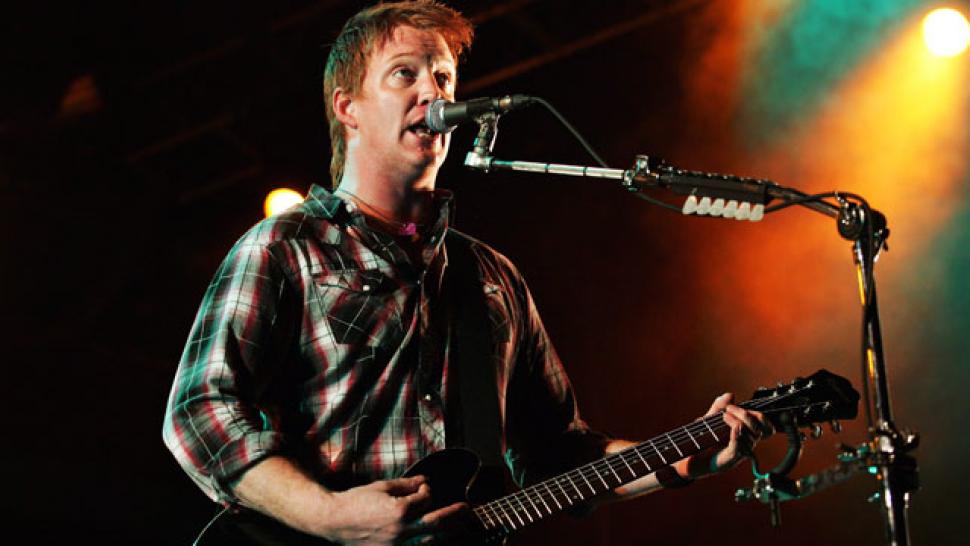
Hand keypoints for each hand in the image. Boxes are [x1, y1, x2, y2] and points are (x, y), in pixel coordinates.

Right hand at [314, 475, 469, 545]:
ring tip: (459, 525)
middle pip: (436, 524)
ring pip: (430, 541)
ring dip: (447, 533)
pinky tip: (436, 538)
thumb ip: (407, 484)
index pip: (426, 499)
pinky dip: (428, 543)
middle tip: (467, 509)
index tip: (425, 488)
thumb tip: (425, 481)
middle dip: (454, 515)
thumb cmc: (355, 502)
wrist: (334, 521)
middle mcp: (400, 531)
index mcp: (399, 511)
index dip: (428, 491)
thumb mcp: (382, 487)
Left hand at [686, 393, 771, 477]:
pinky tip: (731, 427)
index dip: (760, 417)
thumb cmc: (703, 441)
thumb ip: (719, 407)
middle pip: (758, 428)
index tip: (741, 408)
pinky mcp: (730, 459)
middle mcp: (745, 444)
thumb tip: (730, 395)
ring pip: (750, 436)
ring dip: (737, 421)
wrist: (690, 457)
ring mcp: (739, 453)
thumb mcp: (710, 419)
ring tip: (723, 416)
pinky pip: (739, 446)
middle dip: (745, 414)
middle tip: (729, 409)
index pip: (765, 426)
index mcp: (745, 434)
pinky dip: (737, 434)